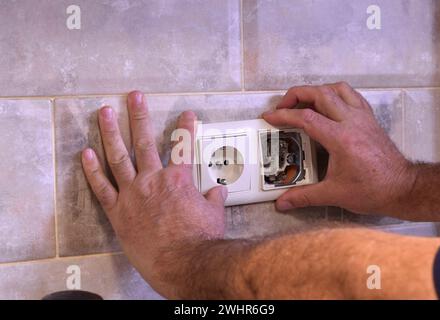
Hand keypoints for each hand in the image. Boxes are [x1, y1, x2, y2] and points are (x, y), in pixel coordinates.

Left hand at [81, 91, 227, 295]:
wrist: (183, 263)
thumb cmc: (199, 240)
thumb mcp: (213, 214)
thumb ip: (213, 198)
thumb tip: (218, 192)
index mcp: (178, 179)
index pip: (183, 145)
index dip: (186, 126)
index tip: (186, 114)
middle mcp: (153, 181)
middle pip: (144, 141)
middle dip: (140, 115)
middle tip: (134, 97)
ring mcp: (133, 194)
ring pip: (118, 156)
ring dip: (111, 132)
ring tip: (105, 113)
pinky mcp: (118, 212)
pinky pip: (101, 187)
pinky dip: (92, 170)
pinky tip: (86, 153)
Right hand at [263, 82, 416, 215]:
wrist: (403, 188)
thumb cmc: (373, 190)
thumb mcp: (334, 194)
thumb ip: (304, 196)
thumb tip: (282, 203)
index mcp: (341, 138)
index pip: (306, 117)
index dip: (284, 115)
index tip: (269, 117)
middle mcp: (352, 122)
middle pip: (320, 94)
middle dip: (296, 95)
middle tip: (282, 106)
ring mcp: (363, 117)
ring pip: (337, 89)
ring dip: (316, 90)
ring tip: (303, 101)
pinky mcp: (370, 119)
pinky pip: (351, 95)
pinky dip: (335, 93)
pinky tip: (328, 104)